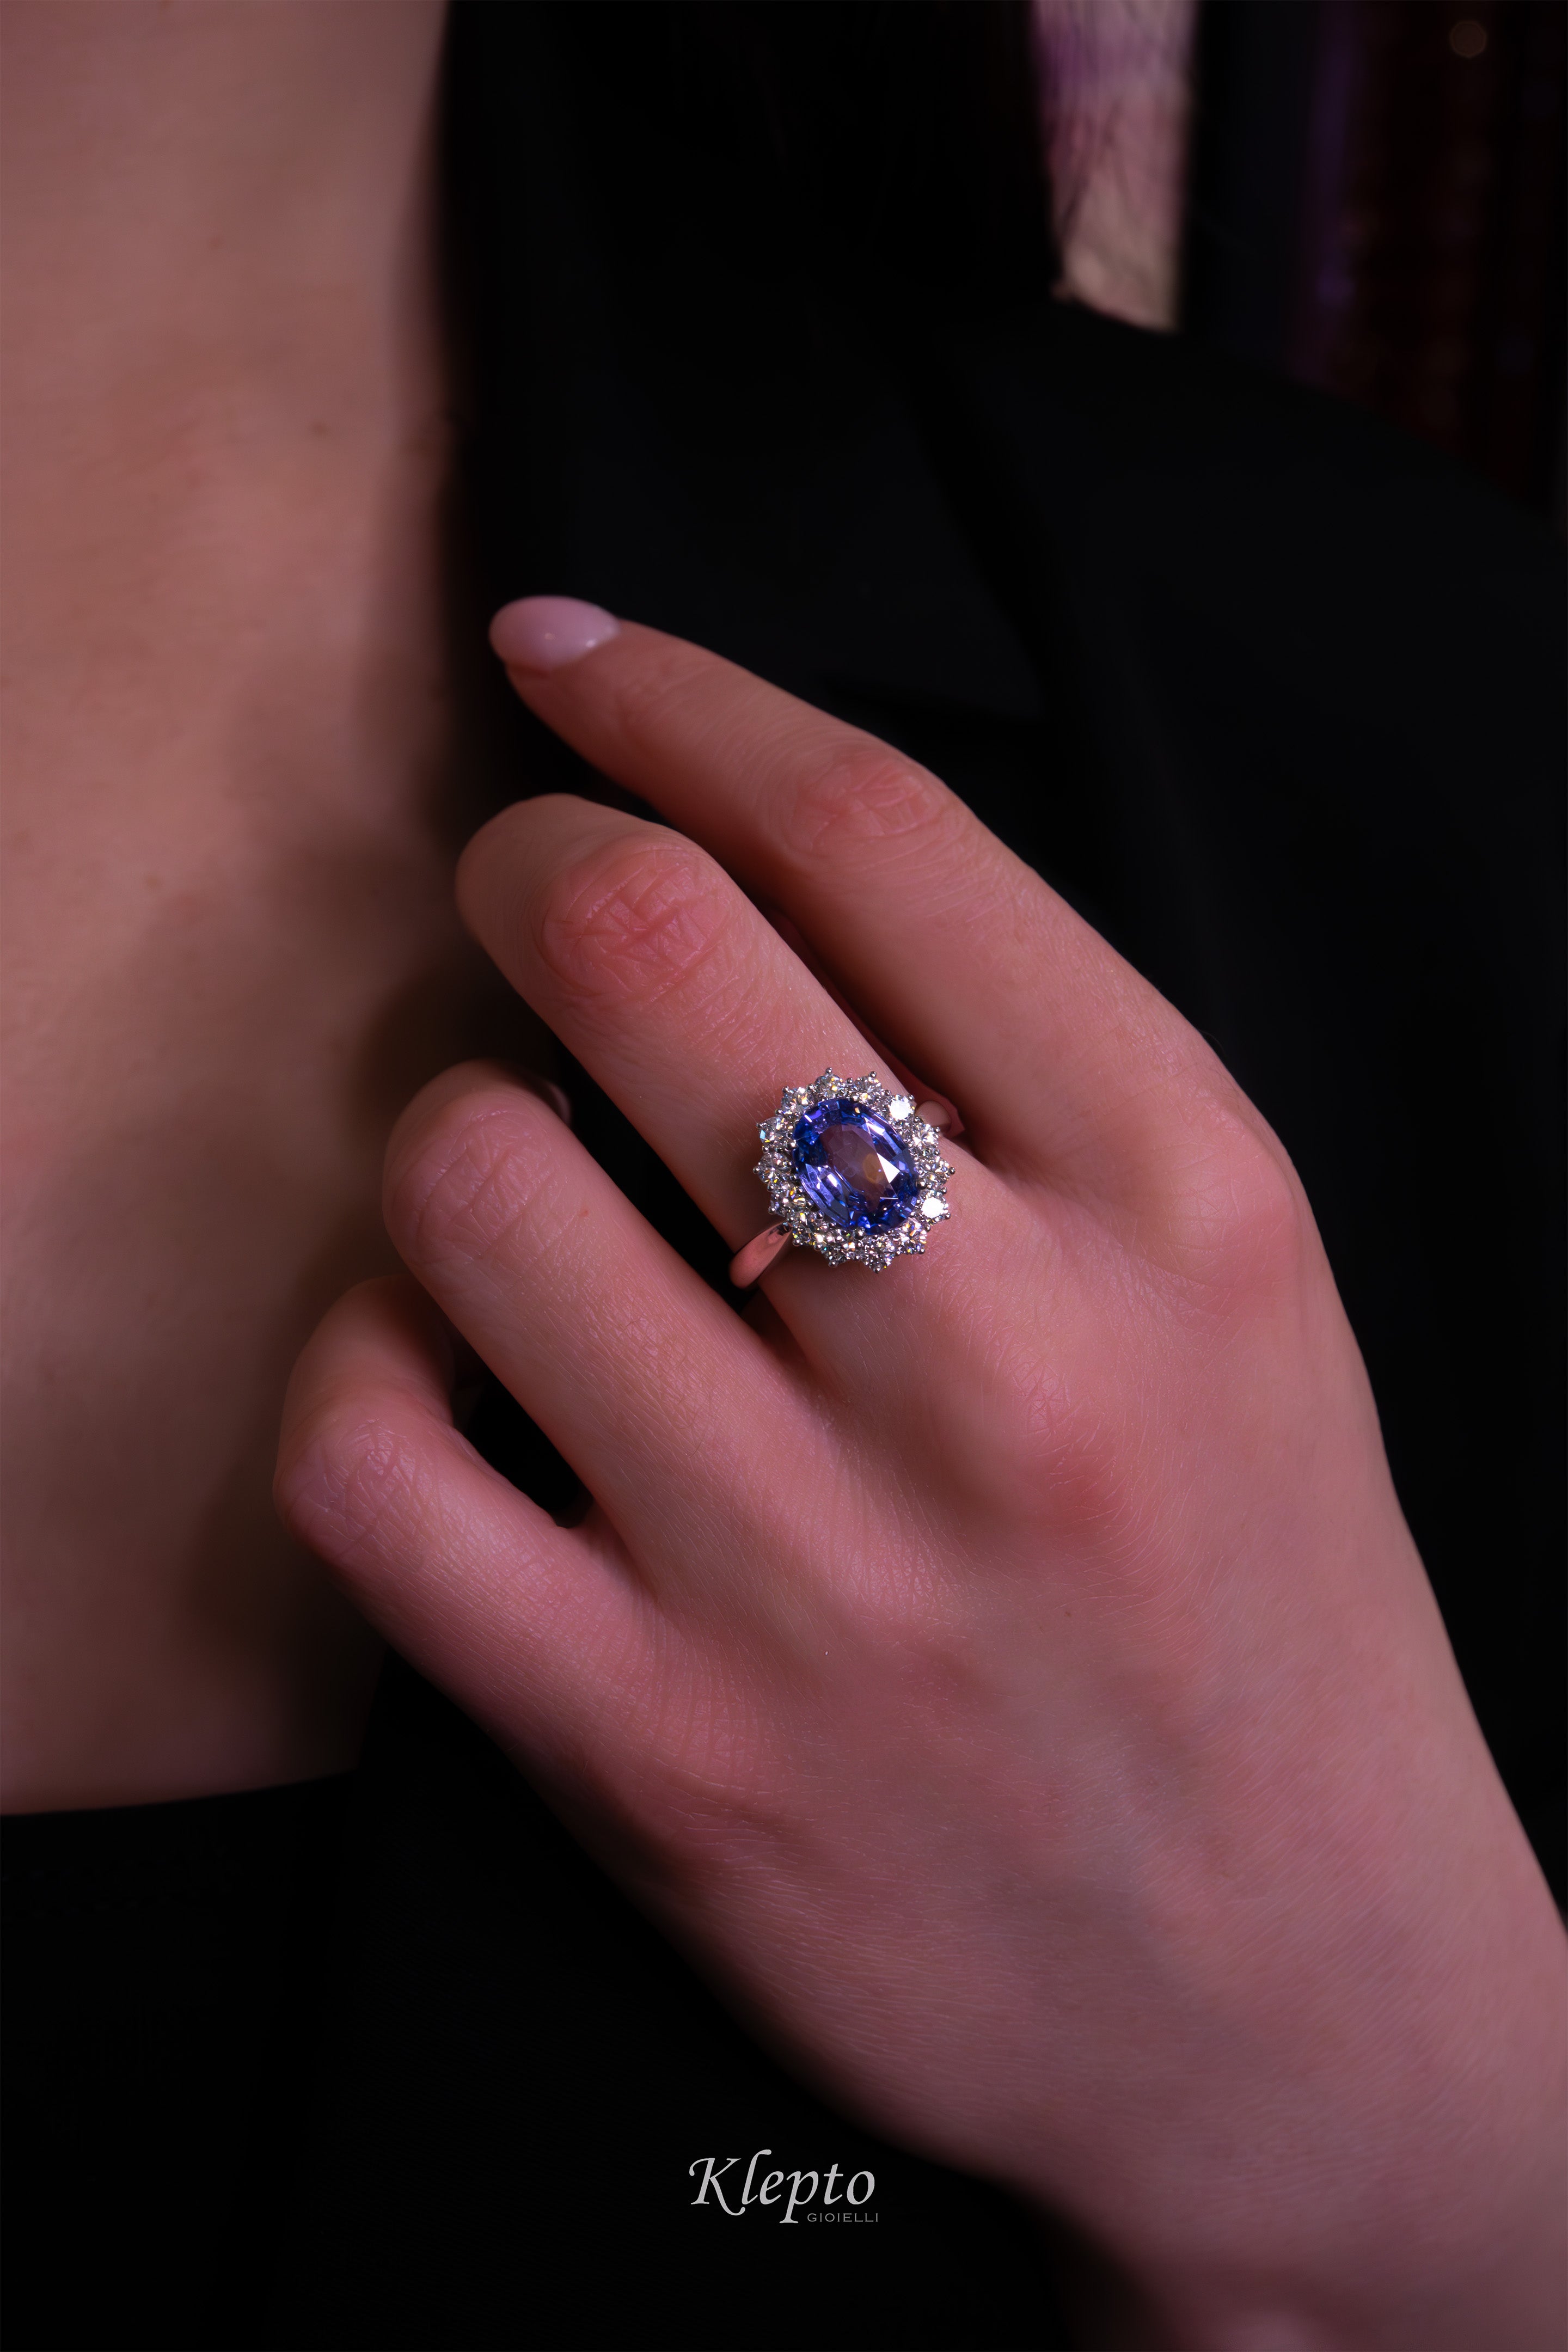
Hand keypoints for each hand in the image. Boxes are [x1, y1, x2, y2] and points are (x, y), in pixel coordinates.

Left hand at [278, 602, 1564, 2350]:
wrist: (1297, 2008)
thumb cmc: (1255, 1603)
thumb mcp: (1235, 1285)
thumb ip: (1024, 1071)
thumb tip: (735, 858)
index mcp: (1186, 1202)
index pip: (873, 828)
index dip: (675, 692)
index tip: (572, 658)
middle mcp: (1006, 1361)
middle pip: (647, 947)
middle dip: (532, 862)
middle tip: (526, 891)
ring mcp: (817, 1571)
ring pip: (471, 1183)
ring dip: (455, 1133)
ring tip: (522, 1184)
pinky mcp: (656, 1751)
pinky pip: (373, 1461)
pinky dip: (364, 1371)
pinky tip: (446, 1373)